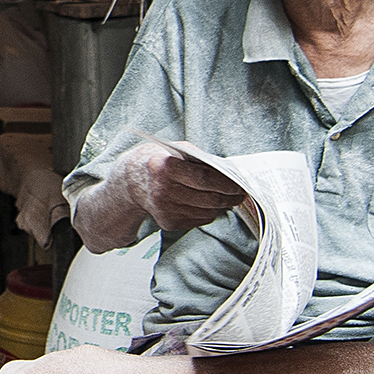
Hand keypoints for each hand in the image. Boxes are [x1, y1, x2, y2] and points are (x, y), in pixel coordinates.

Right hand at [124, 141, 246, 234]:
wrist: (132, 181)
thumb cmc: (161, 161)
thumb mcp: (178, 150)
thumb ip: (202, 160)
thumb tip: (230, 173)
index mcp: (165, 167)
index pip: (205, 179)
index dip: (227, 183)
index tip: (241, 185)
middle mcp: (162, 191)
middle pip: (208, 198)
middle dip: (230, 197)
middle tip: (241, 194)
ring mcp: (165, 209)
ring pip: (206, 212)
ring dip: (221, 206)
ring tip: (228, 199)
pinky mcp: (168, 222)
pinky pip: (198, 220)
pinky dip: (209, 213)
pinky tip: (209, 204)